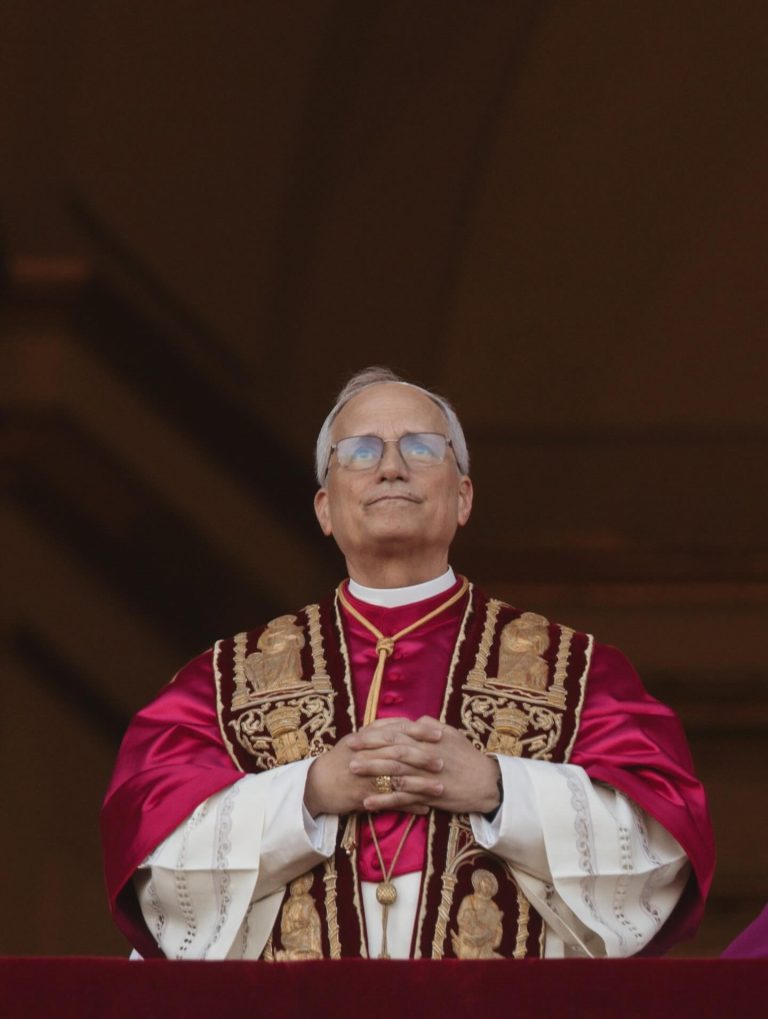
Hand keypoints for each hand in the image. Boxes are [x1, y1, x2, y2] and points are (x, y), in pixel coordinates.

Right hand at [303, 716, 444, 817]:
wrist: (317, 783)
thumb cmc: (341, 759)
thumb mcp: (357, 739)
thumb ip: (380, 731)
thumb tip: (407, 723)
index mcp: (366, 737)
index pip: (397, 730)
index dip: (419, 732)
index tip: (440, 734)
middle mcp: (366, 754)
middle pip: (399, 753)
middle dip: (423, 758)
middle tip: (443, 762)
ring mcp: (365, 776)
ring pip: (397, 779)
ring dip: (421, 785)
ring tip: (440, 789)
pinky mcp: (363, 797)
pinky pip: (390, 802)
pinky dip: (408, 806)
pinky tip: (425, 809)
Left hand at [359, 716, 501, 815]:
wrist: (486, 783)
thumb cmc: (469, 757)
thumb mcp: (453, 734)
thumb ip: (432, 726)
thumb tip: (415, 718)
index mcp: (429, 739)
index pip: (398, 733)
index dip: (376, 733)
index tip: (358, 734)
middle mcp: (425, 755)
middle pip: (392, 750)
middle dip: (369, 749)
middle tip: (348, 750)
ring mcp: (426, 776)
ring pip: (395, 772)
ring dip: (372, 771)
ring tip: (353, 771)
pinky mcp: (428, 795)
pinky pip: (403, 798)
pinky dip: (384, 800)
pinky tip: (368, 801)